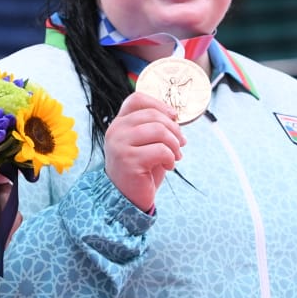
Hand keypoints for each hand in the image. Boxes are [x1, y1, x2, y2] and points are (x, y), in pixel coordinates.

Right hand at [103, 90, 184, 212]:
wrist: (127, 198)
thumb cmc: (140, 169)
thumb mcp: (144, 143)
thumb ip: (153, 127)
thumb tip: (174, 115)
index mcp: (119, 123)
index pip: (137, 99)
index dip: (159, 105)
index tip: (173, 117)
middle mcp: (116, 131)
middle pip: (153, 115)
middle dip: (174, 129)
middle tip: (180, 143)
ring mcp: (120, 145)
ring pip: (159, 131)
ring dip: (174, 144)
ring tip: (176, 156)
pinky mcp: (129, 161)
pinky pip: (161, 150)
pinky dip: (171, 158)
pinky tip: (169, 166)